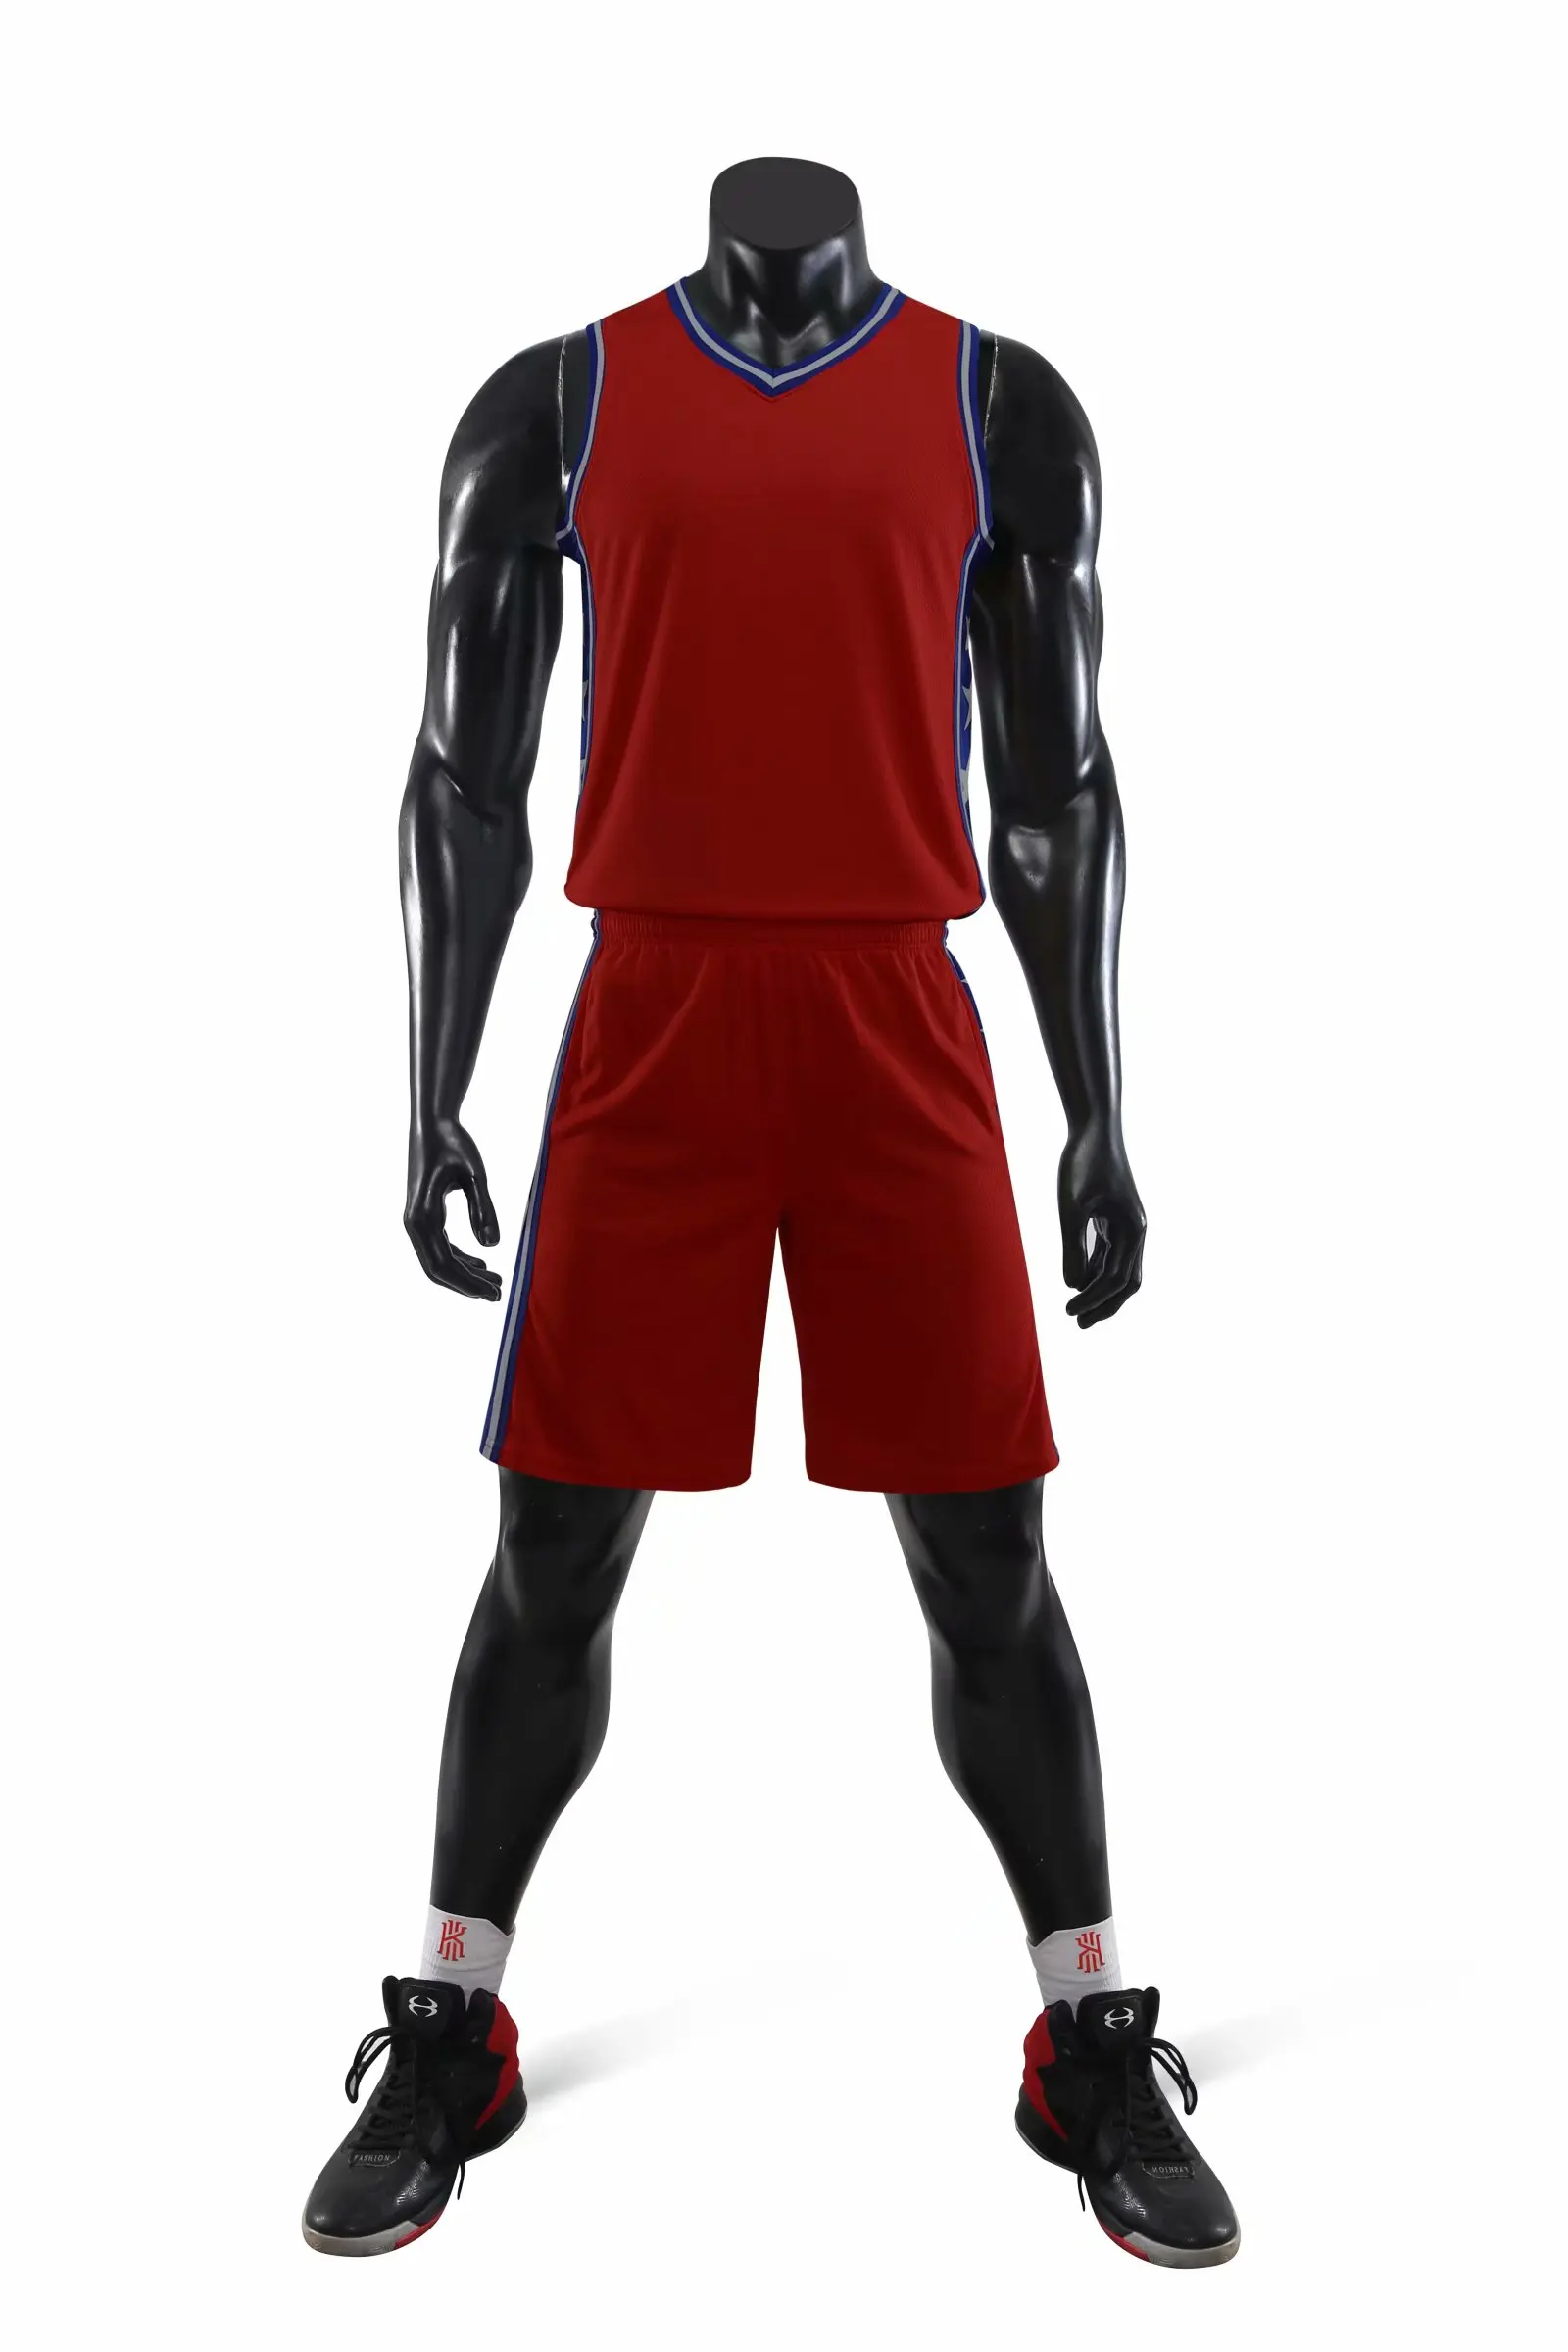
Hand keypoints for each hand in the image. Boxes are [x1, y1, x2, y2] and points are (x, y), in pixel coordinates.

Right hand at [404, 1117, 502, 1300]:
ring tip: (496, 1281)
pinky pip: (441, 1245)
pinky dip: (460, 1257)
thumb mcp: (474, 1175)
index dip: (467, 1284)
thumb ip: (484, 1209)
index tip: (493, 1294)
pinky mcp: (426, 1213)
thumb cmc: (453, 1143)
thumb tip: (492, 1246)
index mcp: (422, 1217)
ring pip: (439, 1259)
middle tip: (498, 1294)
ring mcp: (418, 1219)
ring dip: (466, 1272)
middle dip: (467, 1285)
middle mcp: (415, 1223)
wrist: (433, 1122)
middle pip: (438, 1268)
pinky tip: (482, 1262)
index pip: (443, 1264)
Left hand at [1059, 1123, 1144, 1327]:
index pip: (1115, 1277)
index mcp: (1132, 1228)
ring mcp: (1125, 1224)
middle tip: (1078, 1323)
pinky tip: (1078, 1282)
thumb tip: (1073, 1286)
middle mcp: (1135, 1230)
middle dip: (1104, 1305)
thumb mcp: (1071, 1205)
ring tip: (1076, 1310)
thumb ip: (1073, 1245)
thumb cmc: (1082, 1161)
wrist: (1094, 1127)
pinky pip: (1108, 1253)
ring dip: (1099, 1291)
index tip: (1069, 1311)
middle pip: (1125, 1281)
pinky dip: (1095, 1270)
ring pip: (1118, 1269)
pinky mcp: (1113, 1217)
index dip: (1093, 1298)